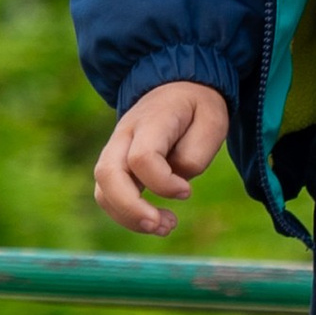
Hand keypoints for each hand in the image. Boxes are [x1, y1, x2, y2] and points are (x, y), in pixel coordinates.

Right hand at [94, 80, 230, 236]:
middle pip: (108, 174)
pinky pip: (108, 195)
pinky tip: (153, 221)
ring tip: (164, 227)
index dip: (163, 183)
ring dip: (128, 217)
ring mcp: (115, 149)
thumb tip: (175, 185)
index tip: (187, 192)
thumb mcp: (213, 122)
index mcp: (151, 120)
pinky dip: (126, 215)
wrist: (177, 87)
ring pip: (102, 189)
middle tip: (162, 226)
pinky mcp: (116, 165)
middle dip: (131, 209)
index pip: (141, 157)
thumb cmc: (197, 108)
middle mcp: (125, 134)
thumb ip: (194, 155)